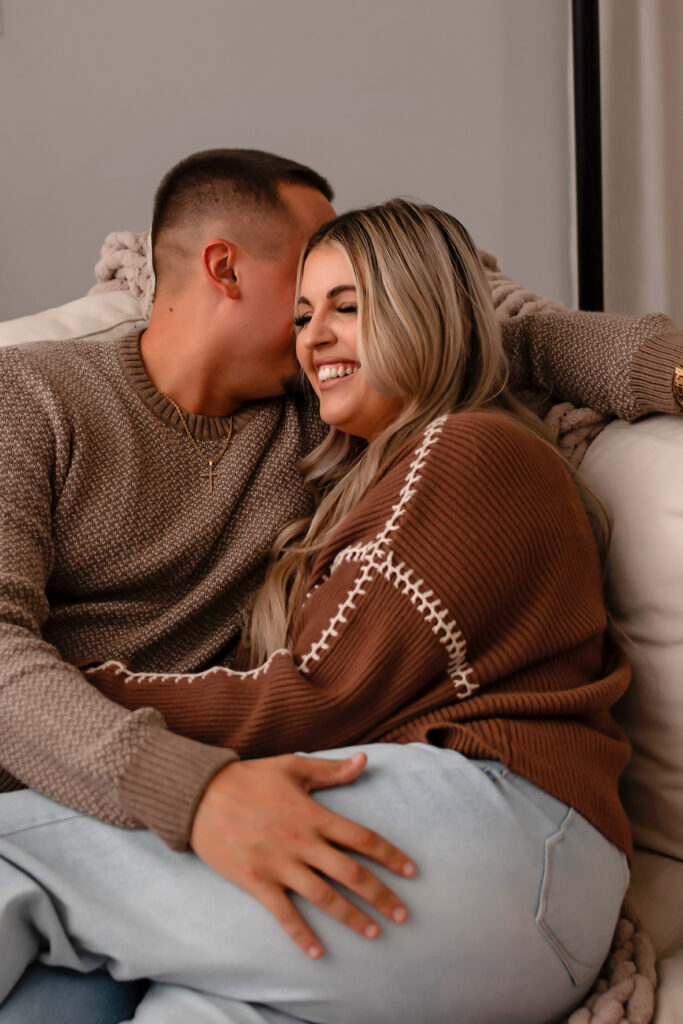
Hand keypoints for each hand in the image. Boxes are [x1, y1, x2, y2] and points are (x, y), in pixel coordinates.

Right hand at [190, 752, 415, 958]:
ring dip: (351, 917)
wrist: (200, 795)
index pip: (362, 838)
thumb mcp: (292, 766)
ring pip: (324, 897)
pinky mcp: (257, 881)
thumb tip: (365, 761)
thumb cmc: (248, 778)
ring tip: (374, 933)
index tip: (411, 872)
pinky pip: (283, 913)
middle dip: (380, 895)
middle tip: (403, 915)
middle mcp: (302, 842)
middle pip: (351, 873)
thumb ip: (331, 770)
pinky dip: (301, 934)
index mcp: (314, 814)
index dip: (390, 856)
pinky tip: (317, 953)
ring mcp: (279, 864)